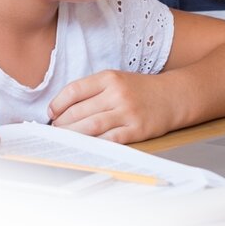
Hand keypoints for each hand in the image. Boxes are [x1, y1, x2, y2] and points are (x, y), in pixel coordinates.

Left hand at [48, 70, 175, 143]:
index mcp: (110, 77)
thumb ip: (93, 91)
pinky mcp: (137, 129)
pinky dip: (95, 145)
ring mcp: (128, 112)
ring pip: (91, 126)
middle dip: (62, 124)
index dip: (58, 103)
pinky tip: (85, 148)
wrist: (174, 96)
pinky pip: (110, 139)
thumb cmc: (141, 90)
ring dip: (73, 135)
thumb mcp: (117, 80)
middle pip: (80, 111)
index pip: (75, 90)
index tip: (51, 113)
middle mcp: (118, 93)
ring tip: (63, 140)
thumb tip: (63, 110)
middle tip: (54, 131)